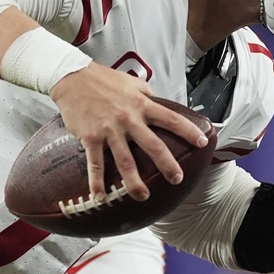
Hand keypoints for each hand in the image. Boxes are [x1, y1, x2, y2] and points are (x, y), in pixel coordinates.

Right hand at [50, 62, 208, 203]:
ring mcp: (109, 130)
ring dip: (135, 182)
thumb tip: (157, 101)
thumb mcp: (130, 82)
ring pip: (126, 162)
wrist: (72, 77)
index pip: (170, 119)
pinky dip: (98, 183)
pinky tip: (100, 196)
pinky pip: (95, 164)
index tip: (201, 142)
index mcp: (140, 104)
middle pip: (153, 145)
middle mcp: (128, 119)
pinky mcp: (91, 137)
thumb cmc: (101, 79)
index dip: (188, 131)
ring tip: (143, 196)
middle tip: (177, 179)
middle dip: (167, 165)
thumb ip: (145, 94)